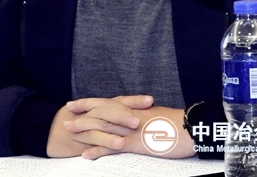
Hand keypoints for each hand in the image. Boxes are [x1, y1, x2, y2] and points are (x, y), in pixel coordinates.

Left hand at [48, 95, 194, 159]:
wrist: (190, 127)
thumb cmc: (177, 123)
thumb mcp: (156, 116)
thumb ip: (142, 117)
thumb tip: (134, 119)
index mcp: (134, 108)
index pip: (108, 102)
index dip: (91, 102)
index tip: (77, 103)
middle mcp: (130, 115)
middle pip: (101, 111)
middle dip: (82, 112)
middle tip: (66, 113)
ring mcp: (131, 129)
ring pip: (103, 126)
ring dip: (84, 128)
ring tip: (68, 131)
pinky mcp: (135, 143)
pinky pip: (113, 147)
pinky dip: (98, 149)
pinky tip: (86, 154)